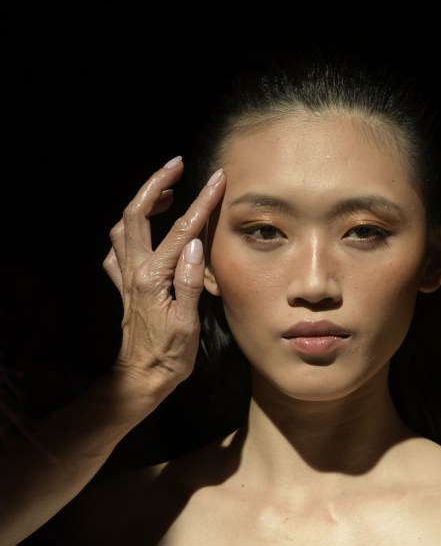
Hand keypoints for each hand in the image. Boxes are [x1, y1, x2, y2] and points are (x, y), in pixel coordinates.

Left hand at [104, 157, 225, 398]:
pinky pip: (118, 251)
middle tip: (176, 166)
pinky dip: (129, 233)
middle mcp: (134, 272)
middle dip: (156, 185)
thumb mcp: (188, 324)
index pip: (181, 231)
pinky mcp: (124, 288)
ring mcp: (126, 278)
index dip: (201, 202)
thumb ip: (190, 282)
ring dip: (141, 204)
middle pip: (136, 214)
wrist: (140, 379)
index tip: (217, 180)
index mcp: (153, 278)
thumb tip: (196, 246)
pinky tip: (143, 233)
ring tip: (164, 193)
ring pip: (123, 228)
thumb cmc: (169, 357)